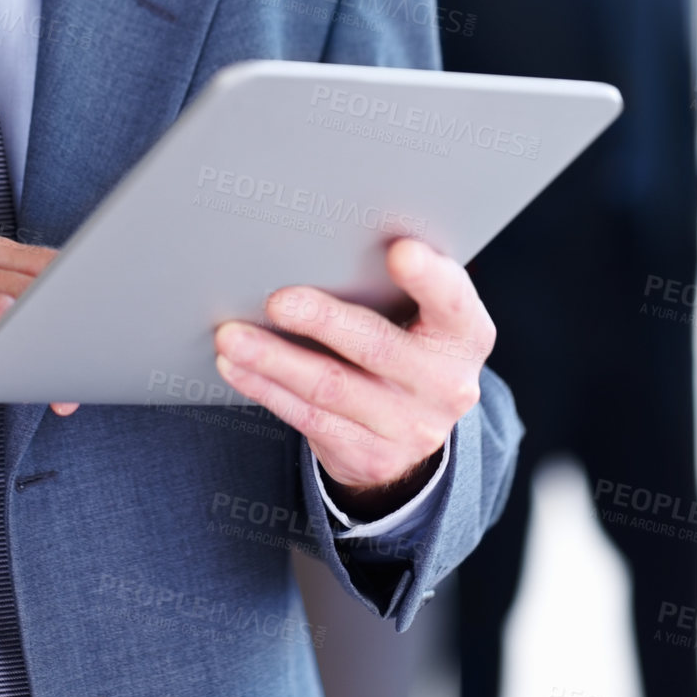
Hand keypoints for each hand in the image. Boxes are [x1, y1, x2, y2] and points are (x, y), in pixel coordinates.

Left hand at [214, 238, 495, 517]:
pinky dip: (266, 387)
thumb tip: (319, 242)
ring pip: (330, 387)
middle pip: (377, 347)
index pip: (452, 299)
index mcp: (465, 333)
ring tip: (232, 336)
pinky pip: (308, 417)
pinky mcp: (370, 453)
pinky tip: (236, 366)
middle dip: (322, 320)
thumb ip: (396, 284)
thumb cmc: (410, 340)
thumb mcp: (425, 313)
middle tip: (277, 300)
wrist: (417, 425)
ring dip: (273, 360)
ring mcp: (409, 425)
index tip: (399, 251)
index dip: (428, 277)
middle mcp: (445, 383)